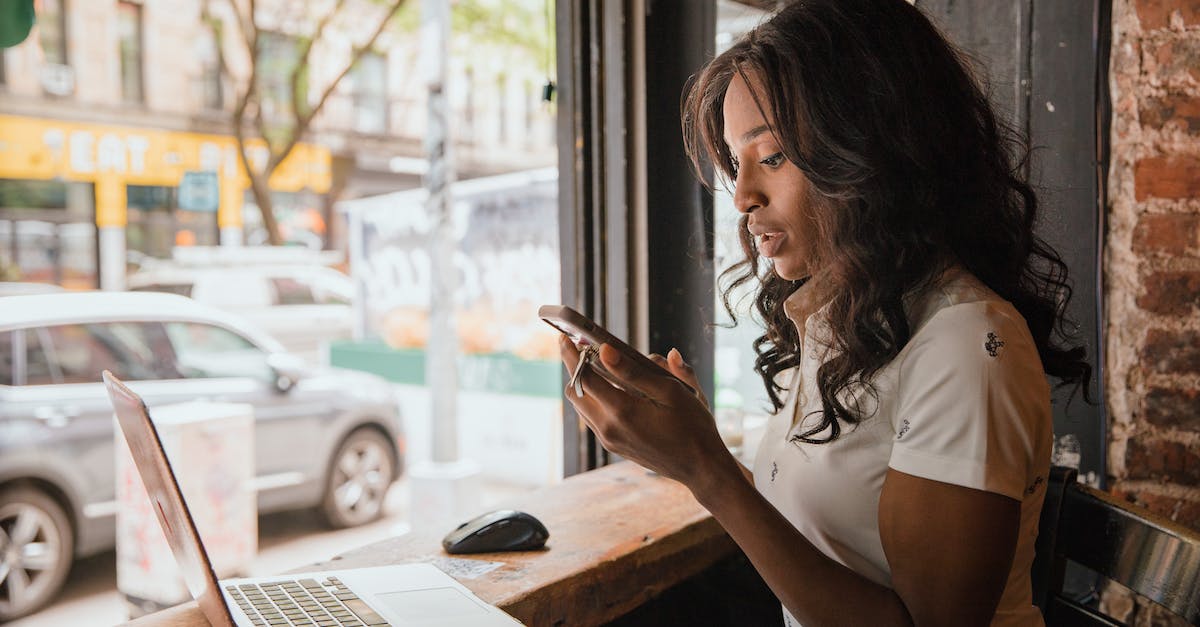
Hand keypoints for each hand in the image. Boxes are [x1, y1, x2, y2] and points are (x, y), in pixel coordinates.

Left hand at [559, 336, 732, 486]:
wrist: (701, 467)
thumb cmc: (693, 426)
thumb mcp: (671, 391)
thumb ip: (635, 371)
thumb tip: (606, 350)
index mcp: (623, 411)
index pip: (584, 377)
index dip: (572, 355)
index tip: (566, 337)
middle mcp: (609, 428)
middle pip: (574, 391)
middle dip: (574, 367)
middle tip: (580, 346)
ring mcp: (609, 440)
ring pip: (581, 405)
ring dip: (583, 383)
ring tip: (594, 363)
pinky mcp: (614, 445)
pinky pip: (592, 417)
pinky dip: (594, 398)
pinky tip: (609, 386)